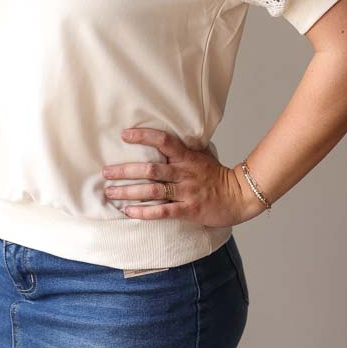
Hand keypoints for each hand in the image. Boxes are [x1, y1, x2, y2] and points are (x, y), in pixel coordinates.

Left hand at [102, 127, 265, 225]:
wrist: (240, 196)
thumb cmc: (217, 175)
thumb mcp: (201, 156)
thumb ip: (182, 150)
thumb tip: (160, 140)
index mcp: (187, 157)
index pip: (163, 141)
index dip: (144, 136)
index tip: (124, 135)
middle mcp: (184, 173)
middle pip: (150, 169)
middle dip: (125, 170)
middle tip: (106, 172)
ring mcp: (186, 192)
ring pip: (152, 191)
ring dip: (128, 191)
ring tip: (110, 192)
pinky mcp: (188, 210)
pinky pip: (162, 212)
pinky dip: (144, 212)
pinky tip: (128, 212)